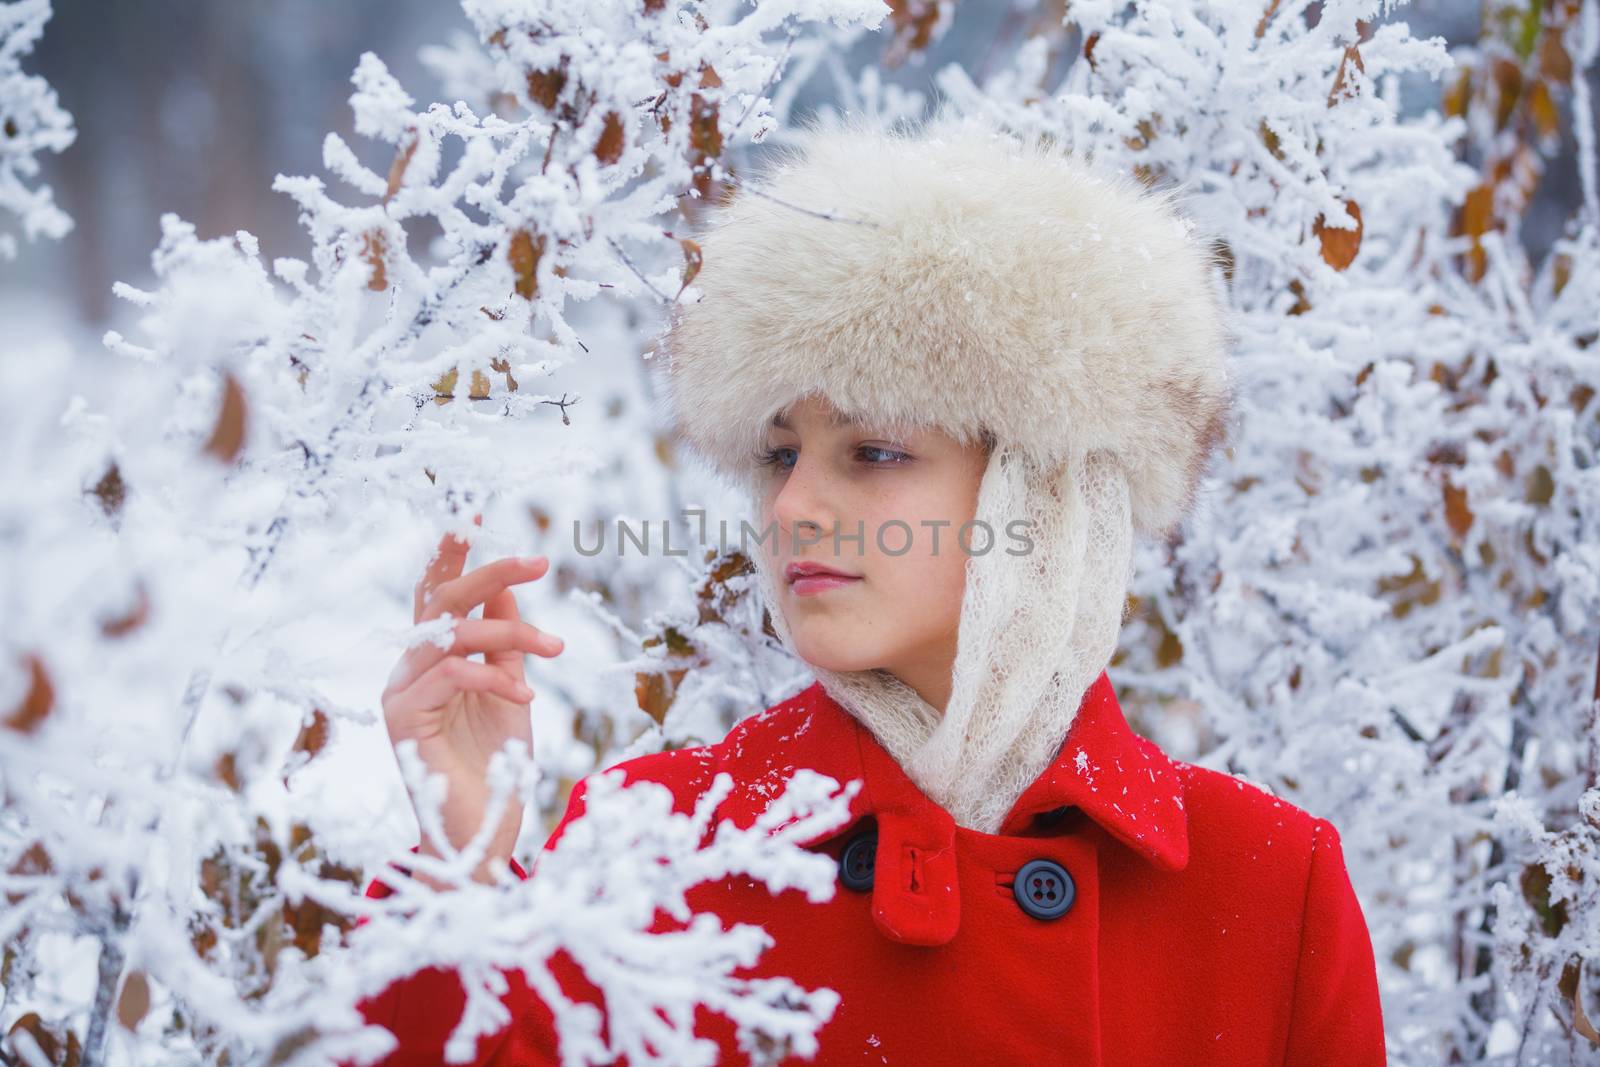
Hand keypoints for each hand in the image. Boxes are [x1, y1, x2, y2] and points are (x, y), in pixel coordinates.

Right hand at [381, 514, 563, 886]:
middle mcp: (406, 669)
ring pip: (450, 635)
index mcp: (431, 658)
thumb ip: (504, 642)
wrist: (482, 833)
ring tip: (554, 649)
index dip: (452, 552)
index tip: (475, 510)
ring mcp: (399, 693)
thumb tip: (506, 589)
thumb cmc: (495, 765)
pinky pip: (450, 676)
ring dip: (509, 634)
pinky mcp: (404, 721)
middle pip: (440, 602)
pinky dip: (494, 677)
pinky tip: (527, 694)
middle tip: (537, 560)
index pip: (437, 594)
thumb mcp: (509, 689)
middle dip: (487, 572)